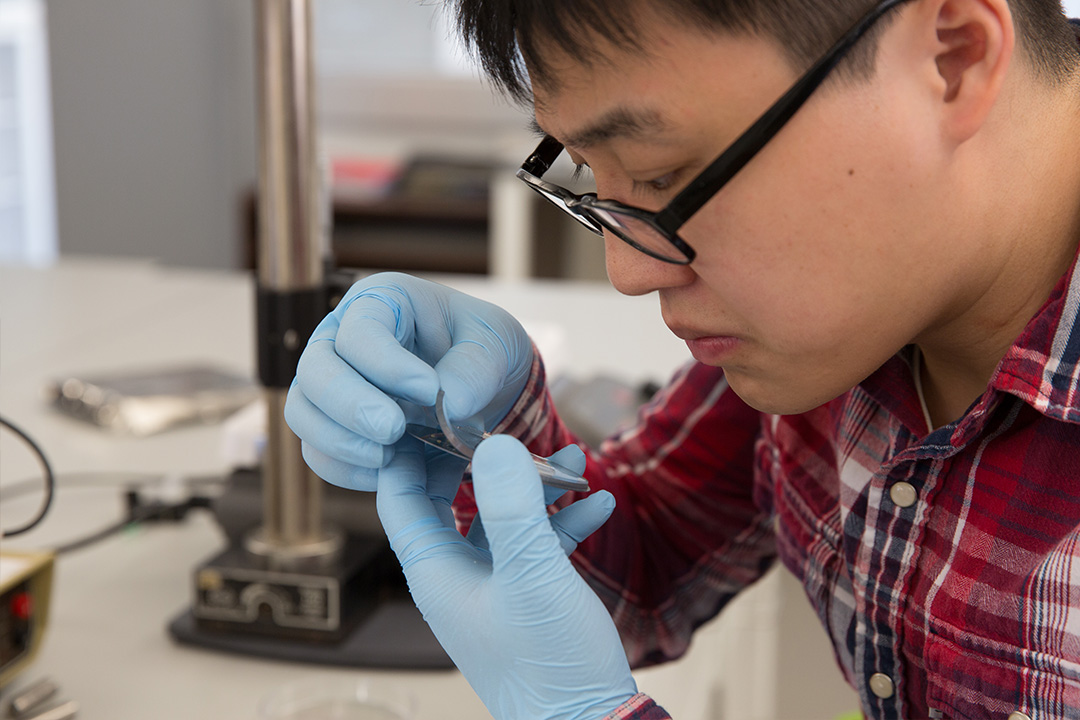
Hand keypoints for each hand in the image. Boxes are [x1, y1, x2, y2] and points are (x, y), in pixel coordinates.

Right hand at [284, 272, 533, 490]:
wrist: (484, 385)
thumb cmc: (484, 348)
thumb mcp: (496, 344)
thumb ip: (475, 369)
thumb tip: (447, 405)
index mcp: (382, 301)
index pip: (360, 330)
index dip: (387, 364)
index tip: (429, 391)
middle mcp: (342, 338)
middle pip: (314, 370)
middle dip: (351, 406)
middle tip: (393, 430)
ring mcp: (332, 383)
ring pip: (303, 413)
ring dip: (341, 442)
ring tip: (391, 456)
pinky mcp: (334, 427)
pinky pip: (317, 452)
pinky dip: (346, 470)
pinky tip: (386, 474)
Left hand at [377, 435, 636, 719]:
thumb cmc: (550, 663)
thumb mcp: (533, 575)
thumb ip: (512, 506)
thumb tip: (494, 443)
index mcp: (437, 572)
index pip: (400, 497)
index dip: (407, 450)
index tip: (429, 406)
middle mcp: (456, 577)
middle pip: (449, 500)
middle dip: (479, 459)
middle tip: (498, 417)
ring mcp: (492, 588)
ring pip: (502, 519)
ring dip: (535, 488)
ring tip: (574, 459)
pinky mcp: (526, 600)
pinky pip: (537, 547)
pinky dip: (563, 522)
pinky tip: (600, 504)